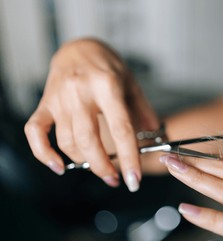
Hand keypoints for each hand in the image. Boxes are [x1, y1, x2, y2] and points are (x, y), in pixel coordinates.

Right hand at [24, 38, 159, 190]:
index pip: (121, 129)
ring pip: (67, 141)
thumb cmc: (106, 64)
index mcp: (107, 86)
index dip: (129, 158)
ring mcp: (59, 98)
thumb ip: (142, 109)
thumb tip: (156, 132)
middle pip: (89, 140)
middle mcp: (81, 92)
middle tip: (115, 180)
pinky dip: (44, 154)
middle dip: (103, 168)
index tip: (134, 180)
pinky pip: (35, 132)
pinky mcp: (44, 103)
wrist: (77, 47)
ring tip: (100, 169)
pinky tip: (58, 167)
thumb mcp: (131, 82)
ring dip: (84, 163)